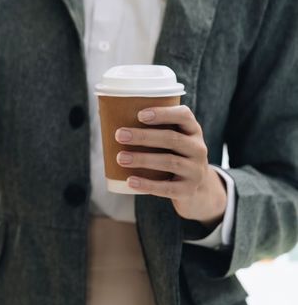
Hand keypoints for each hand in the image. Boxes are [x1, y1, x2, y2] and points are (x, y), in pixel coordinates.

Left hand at [115, 105, 226, 228]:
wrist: (196, 190)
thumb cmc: (173, 156)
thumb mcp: (170, 141)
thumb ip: (149, 129)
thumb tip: (105, 114)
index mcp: (192, 131)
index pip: (184, 116)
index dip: (163, 113)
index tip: (139, 115)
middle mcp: (198, 148)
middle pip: (172, 139)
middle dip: (144, 136)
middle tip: (119, 135)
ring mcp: (195, 171)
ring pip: (169, 162)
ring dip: (142, 159)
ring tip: (120, 158)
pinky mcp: (188, 190)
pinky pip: (167, 188)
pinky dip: (147, 184)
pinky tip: (130, 181)